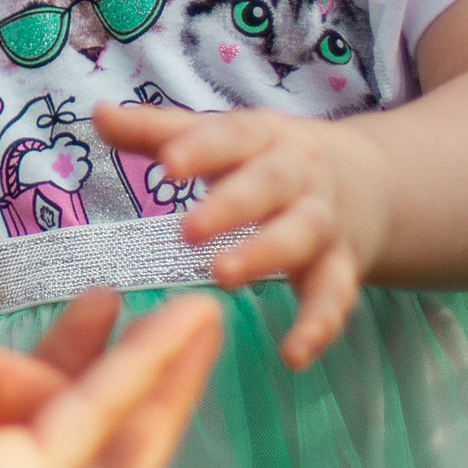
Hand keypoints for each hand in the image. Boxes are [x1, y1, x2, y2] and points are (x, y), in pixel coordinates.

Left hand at [0, 252, 219, 467]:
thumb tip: (9, 365)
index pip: (18, 436)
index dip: (75, 368)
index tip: (107, 299)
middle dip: (138, 392)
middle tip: (190, 322)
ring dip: (159, 391)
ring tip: (204, 321)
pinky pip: (90, 441)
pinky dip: (137, 382)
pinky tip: (173, 328)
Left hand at [97, 99, 390, 370]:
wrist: (371, 182)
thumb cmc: (268, 159)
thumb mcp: (221, 136)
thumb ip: (156, 131)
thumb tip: (97, 113)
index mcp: (262, 136)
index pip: (231, 136)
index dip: (201, 149)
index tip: (167, 164)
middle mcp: (297, 175)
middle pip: (268, 185)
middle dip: (232, 206)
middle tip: (187, 230)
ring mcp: (323, 221)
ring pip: (300, 236)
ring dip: (264, 255)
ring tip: (222, 277)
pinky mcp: (341, 266)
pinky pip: (334, 296)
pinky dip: (318, 325)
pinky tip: (293, 354)